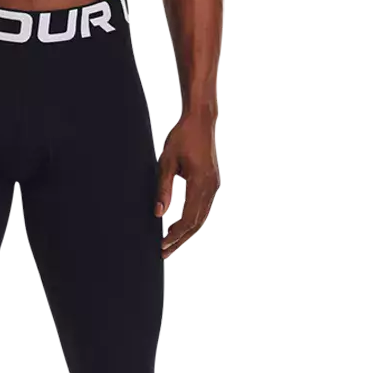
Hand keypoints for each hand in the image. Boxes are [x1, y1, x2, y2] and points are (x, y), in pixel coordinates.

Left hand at [155, 111, 219, 259]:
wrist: (201, 120)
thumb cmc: (183, 137)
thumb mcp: (167, 161)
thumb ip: (163, 188)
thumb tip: (158, 213)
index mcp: (200, 184)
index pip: (188, 219)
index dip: (174, 235)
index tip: (161, 244)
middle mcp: (210, 188)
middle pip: (196, 224)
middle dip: (179, 240)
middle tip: (163, 253)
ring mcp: (213, 186)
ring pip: (201, 218)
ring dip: (185, 233)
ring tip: (170, 244)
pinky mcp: (212, 183)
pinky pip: (203, 209)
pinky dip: (192, 222)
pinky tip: (181, 228)